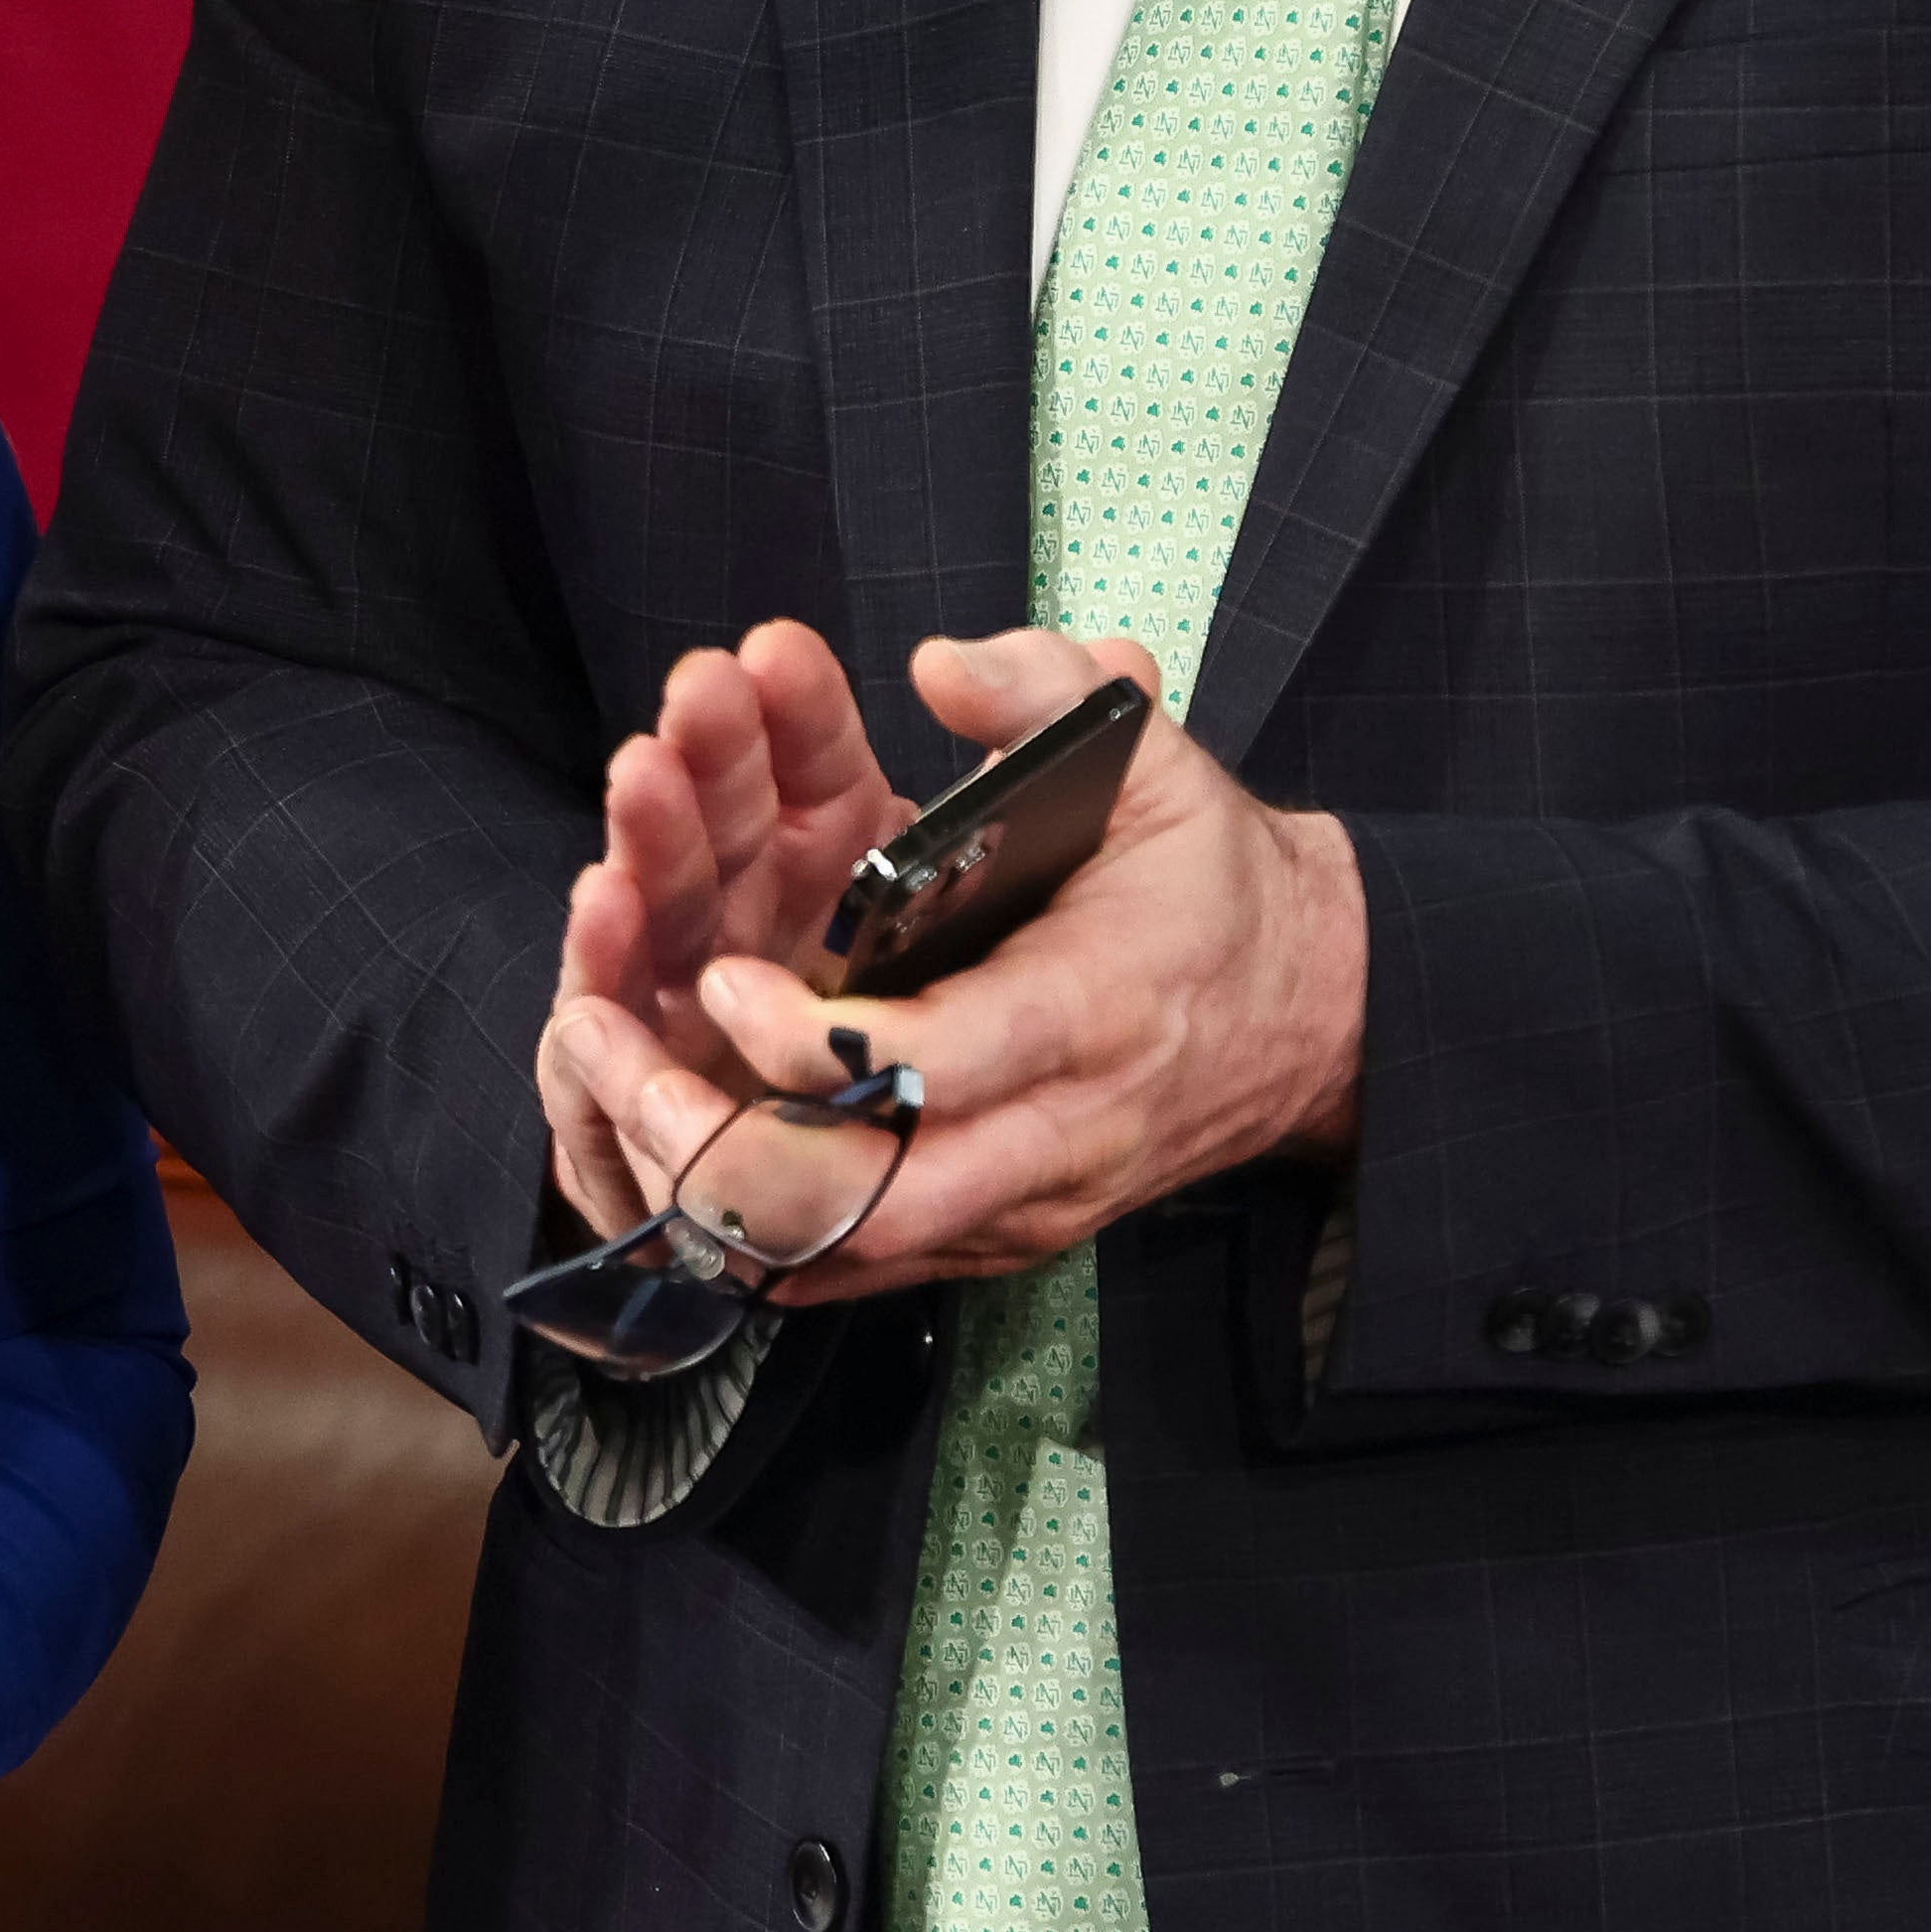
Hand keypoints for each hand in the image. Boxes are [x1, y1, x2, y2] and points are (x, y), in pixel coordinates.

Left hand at [577, 629, 1370, 1304]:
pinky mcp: (997, 1235)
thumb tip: (940, 664)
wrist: (1313, 1016)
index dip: (812, 1044)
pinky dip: (762, 1230)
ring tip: (617, 1099)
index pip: (934, 1069)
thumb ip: (1048, 693)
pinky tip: (676, 1160)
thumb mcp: (1155, 763)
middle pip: (868, 1202)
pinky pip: (861, 1267)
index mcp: (1090, 1016)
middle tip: (623, 1061)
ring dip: (717, 1195)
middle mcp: (1053, 1136)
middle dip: (722, 1147)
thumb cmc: (1210, 886)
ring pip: (849, 1253)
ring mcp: (1023, 1204)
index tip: (726, 973)